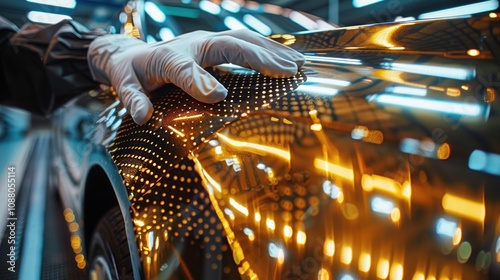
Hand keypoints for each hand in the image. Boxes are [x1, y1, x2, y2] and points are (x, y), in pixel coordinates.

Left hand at [88, 29, 304, 124]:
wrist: (134, 54)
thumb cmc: (133, 73)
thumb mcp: (125, 84)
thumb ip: (132, 98)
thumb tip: (141, 115)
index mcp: (168, 57)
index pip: (185, 68)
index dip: (200, 82)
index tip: (219, 97)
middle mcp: (193, 44)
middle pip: (229, 44)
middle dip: (259, 56)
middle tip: (288, 71)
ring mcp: (207, 41)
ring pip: (243, 40)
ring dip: (271, 51)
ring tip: (298, 65)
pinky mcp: (216, 44)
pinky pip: (245, 43)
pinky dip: (266, 50)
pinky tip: (285, 59)